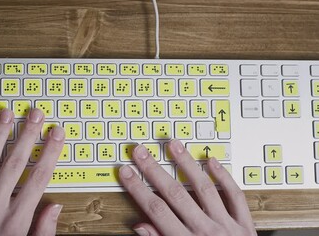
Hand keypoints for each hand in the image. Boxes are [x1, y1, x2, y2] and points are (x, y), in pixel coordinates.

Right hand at [119, 140, 255, 235]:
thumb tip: (139, 226)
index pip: (155, 211)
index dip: (138, 189)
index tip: (126, 173)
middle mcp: (205, 232)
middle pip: (175, 195)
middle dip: (154, 171)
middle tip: (140, 152)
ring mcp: (226, 226)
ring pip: (204, 189)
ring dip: (187, 165)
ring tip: (173, 145)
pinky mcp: (245, 225)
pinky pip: (235, 197)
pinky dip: (225, 177)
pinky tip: (212, 161)